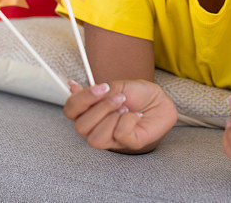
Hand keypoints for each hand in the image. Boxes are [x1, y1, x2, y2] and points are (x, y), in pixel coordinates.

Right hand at [63, 79, 177, 152]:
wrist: (160, 100)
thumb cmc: (138, 94)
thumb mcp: (116, 86)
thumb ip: (96, 91)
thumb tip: (72, 87)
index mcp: (90, 112)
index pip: (70, 111)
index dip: (81, 99)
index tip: (101, 88)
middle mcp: (96, 128)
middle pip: (80, 127)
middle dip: (100, 108)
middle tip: (119, 97)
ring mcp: (111, 139)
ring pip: (95, 139)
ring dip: (112, 117)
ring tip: (126, 108)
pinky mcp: (128, 144)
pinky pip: (119, 136)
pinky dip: (128, 121)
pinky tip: (136, 115)